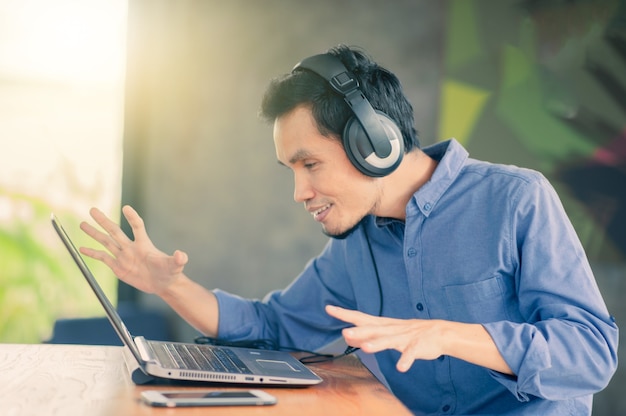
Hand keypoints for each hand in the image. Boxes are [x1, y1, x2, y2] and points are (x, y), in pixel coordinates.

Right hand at [79, 205, 188, 295]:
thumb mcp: (175, 266)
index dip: (132, 218)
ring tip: (83, 224)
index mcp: (144, 245)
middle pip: (115, 231)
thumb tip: (182, 255)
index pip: (137, 227)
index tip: (126, 208)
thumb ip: (178, 260)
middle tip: (92, 210)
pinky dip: (92, 253)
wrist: (162, 284)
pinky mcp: (118, 267)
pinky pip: (103, 258)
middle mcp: (131, 248)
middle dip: (104, 221)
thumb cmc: (170, 272)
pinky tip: (82, 248)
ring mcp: (123, 256)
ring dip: (94, 233)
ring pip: (106, 242)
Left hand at [326, 305, 444, 371]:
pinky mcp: (416, 346)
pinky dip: (406, 359)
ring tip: (367, 348)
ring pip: (389, 340)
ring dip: (378, 344)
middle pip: (372, 329)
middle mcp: (391, 329)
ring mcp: (404, 337)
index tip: (329, 309)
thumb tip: (346, 337)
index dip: (345, 314)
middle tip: (345, 333)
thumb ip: (366, 335)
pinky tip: (401, 367)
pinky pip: (410, 354)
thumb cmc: (409, 333)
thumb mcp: (386, 332)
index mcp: (383, 325)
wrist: (439, 332)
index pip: (360, 318)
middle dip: (359, 332)